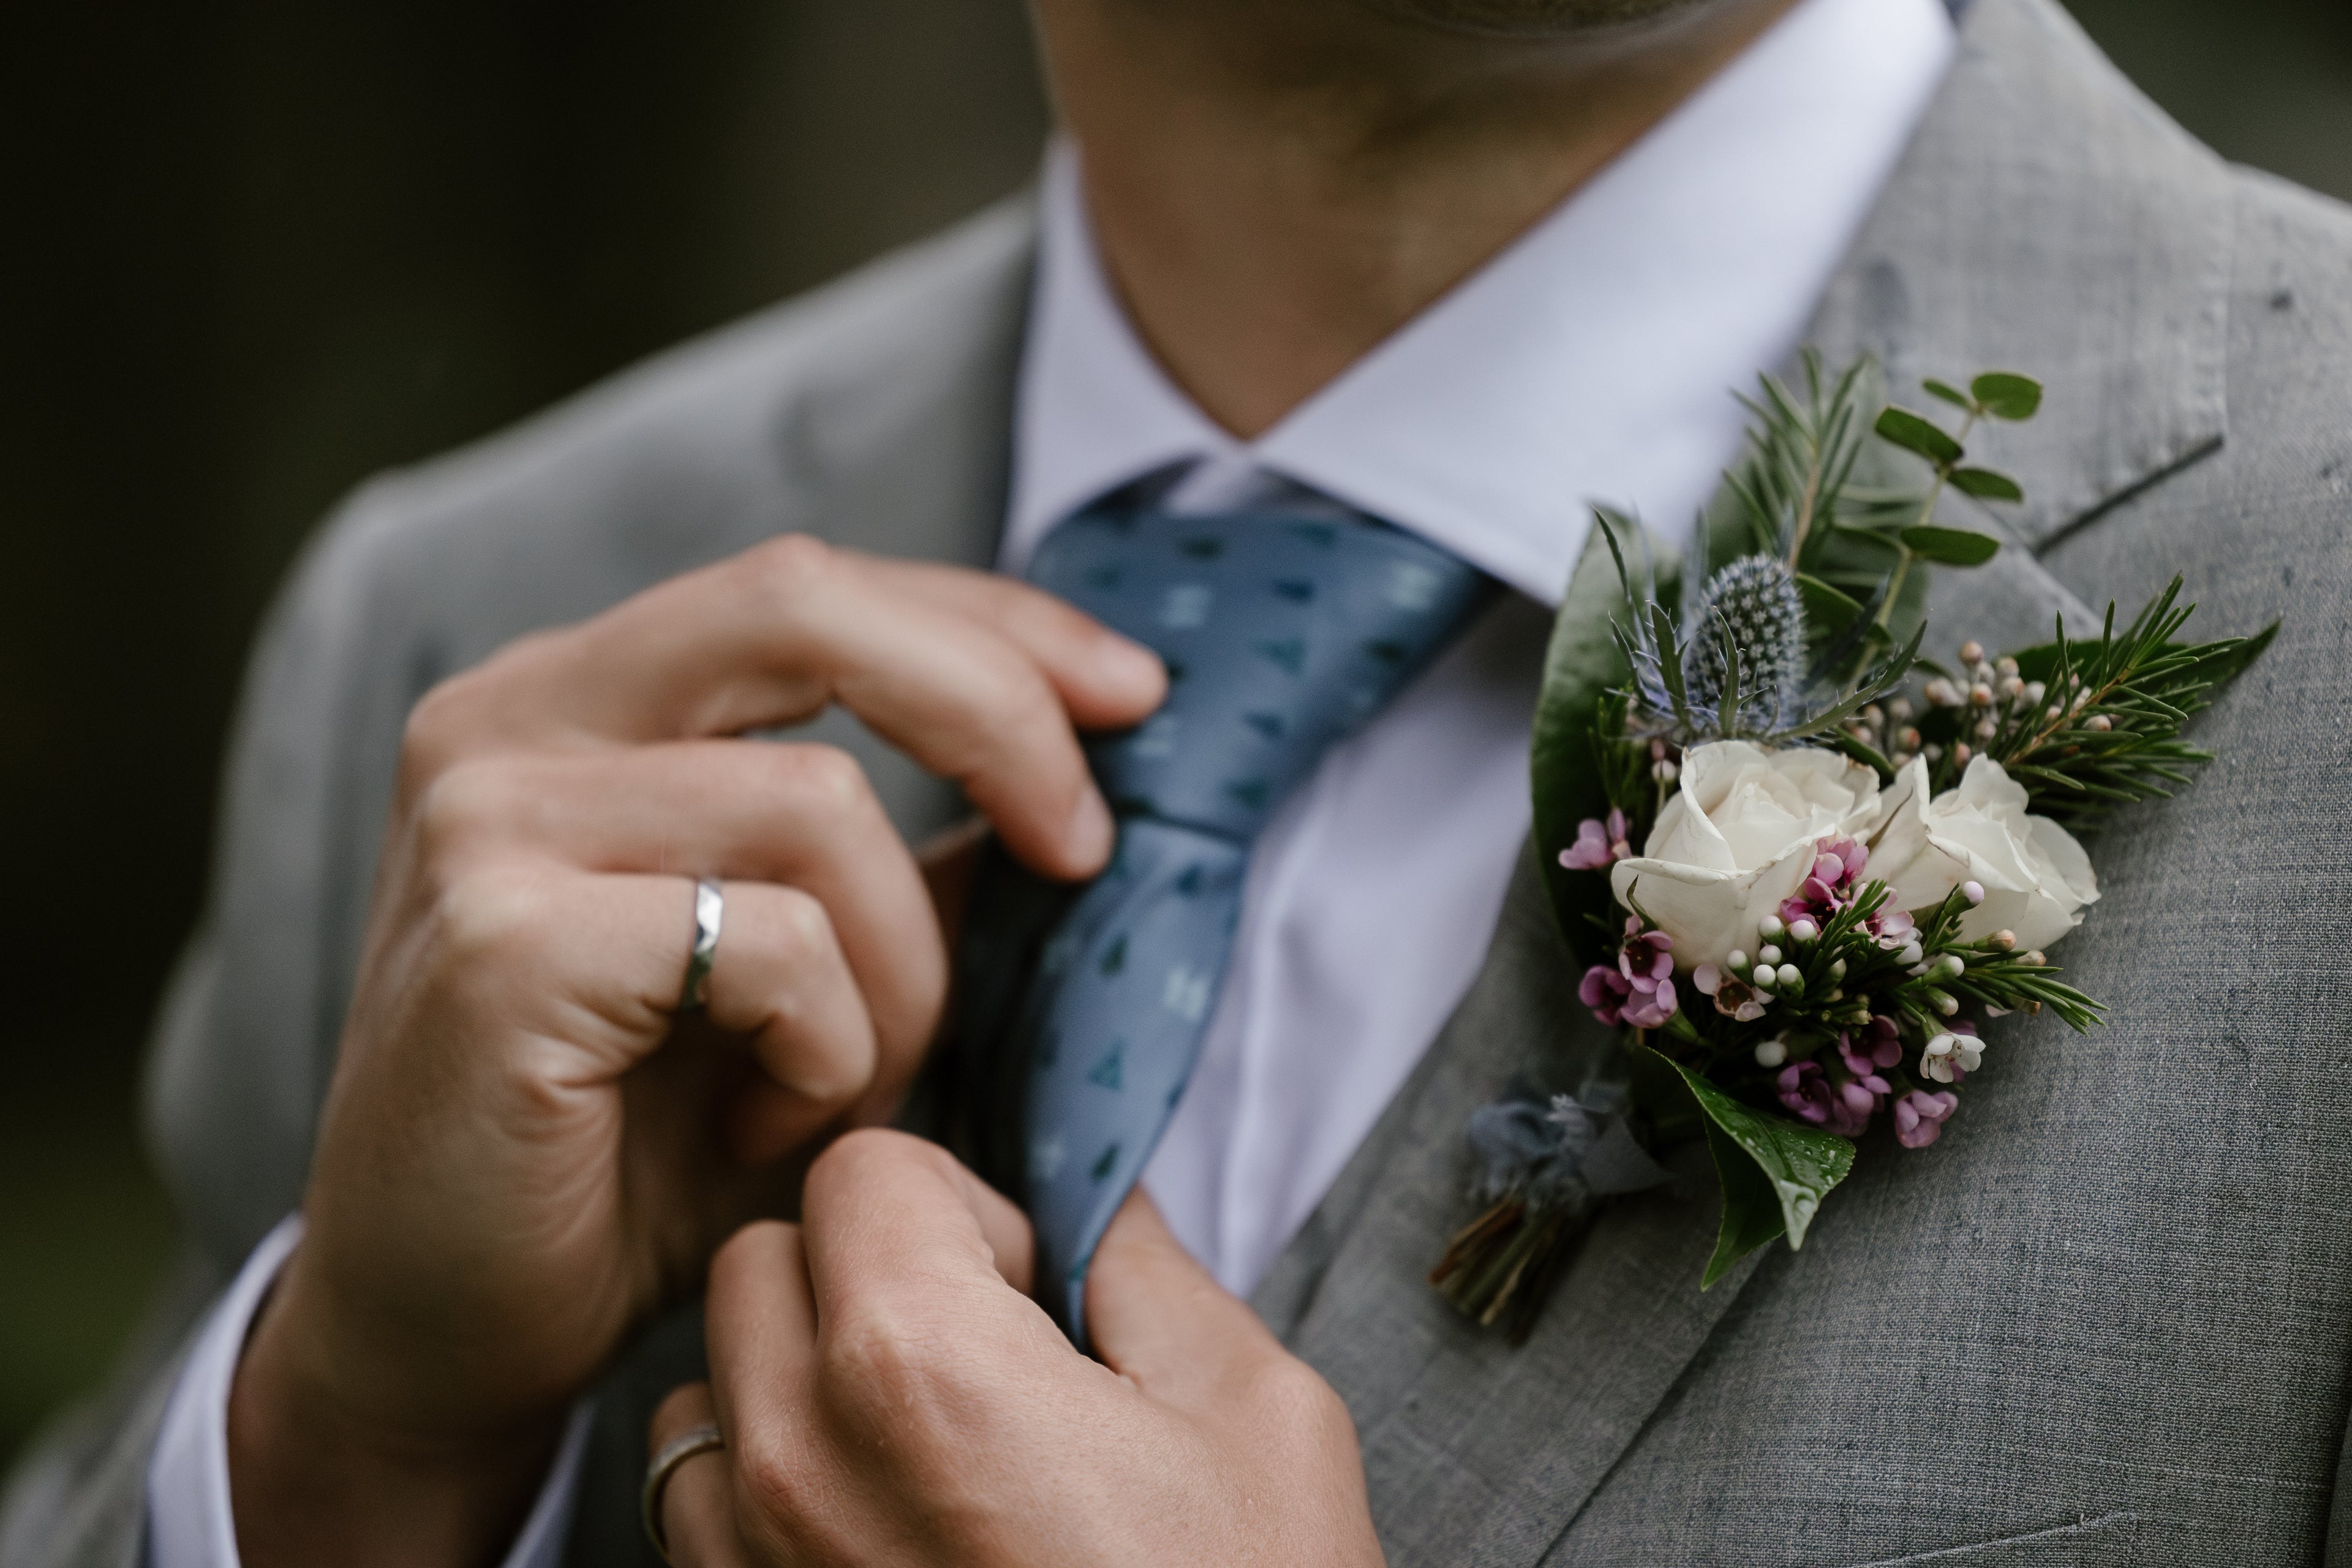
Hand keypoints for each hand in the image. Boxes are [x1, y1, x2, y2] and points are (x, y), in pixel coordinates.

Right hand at [226, 538, 1164, 1566]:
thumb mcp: (798, 974)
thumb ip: (898, 863)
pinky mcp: (499, 944)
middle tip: (1083, 849)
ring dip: (902, 971)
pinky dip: (832, 1048)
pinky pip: (774, 945)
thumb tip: (1071, 784)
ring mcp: (489, 821)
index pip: (813, 589)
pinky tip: (772, 1125)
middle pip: (807, 607)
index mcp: (578, 696)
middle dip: (996, 712)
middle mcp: (509, 719)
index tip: (1132, 695)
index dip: (992, 624)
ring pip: (821, 806)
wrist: (446, 1332)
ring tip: (850, 1083)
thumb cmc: (632, 1151)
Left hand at [649, 1130, 1384, 1567]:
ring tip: (923, 1453)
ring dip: (795, 1387)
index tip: (1026, 1282)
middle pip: (765, 1262)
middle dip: (865, 1273)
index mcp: (923, 1368)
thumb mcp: (1253, 1417)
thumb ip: (1150, 1274)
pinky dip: (766, 1495)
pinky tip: (882, 1531)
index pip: (860, 1170)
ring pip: (709, 1390)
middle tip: (983, 1354)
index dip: (958, 1202)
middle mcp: (802, 1464)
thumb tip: (1093, 1206)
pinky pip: (700, 1516)